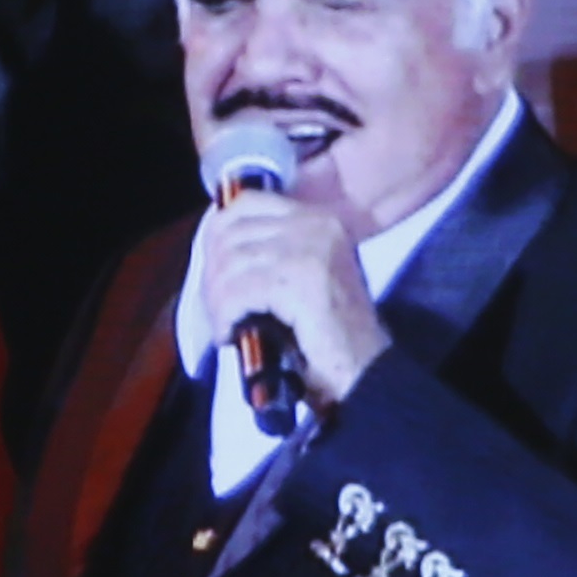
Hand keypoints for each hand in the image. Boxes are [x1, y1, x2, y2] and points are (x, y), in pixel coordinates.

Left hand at [191, 183, 386, 410]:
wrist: (365, 373)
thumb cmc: (331, 336)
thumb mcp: (304, 278)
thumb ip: (272, 254)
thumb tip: (218, 251)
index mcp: (318, 219)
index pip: (248, 203)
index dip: (217, 234)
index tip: (211, 269)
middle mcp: (316, 225)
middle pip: (233, 233)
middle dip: (213, 273)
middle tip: (215, 308)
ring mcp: (309, 249)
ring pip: (231, 263)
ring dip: (217, 300)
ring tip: (224, 326)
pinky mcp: (298, 280)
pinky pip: (238, 290)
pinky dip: (225, 315)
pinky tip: (230, 334)